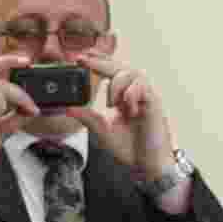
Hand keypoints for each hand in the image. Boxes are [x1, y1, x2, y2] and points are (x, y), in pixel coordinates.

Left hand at [65, 52, 173, 178]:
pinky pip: (141, 87)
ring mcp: (145, 96)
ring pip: (132, 73)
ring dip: (117, 84)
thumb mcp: (102, 131)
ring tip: (111, 104)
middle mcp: (134, 93)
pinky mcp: (153, 102)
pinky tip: (127, 110)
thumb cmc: (129, 147)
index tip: (80, 57)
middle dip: (102, 61)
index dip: (98, 62)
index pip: (111, 73)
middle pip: (121, 67)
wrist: (146, 164)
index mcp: (122, 97)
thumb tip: (68, 108)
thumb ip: (87, 118)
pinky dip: (129, 95)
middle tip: (84, 58)